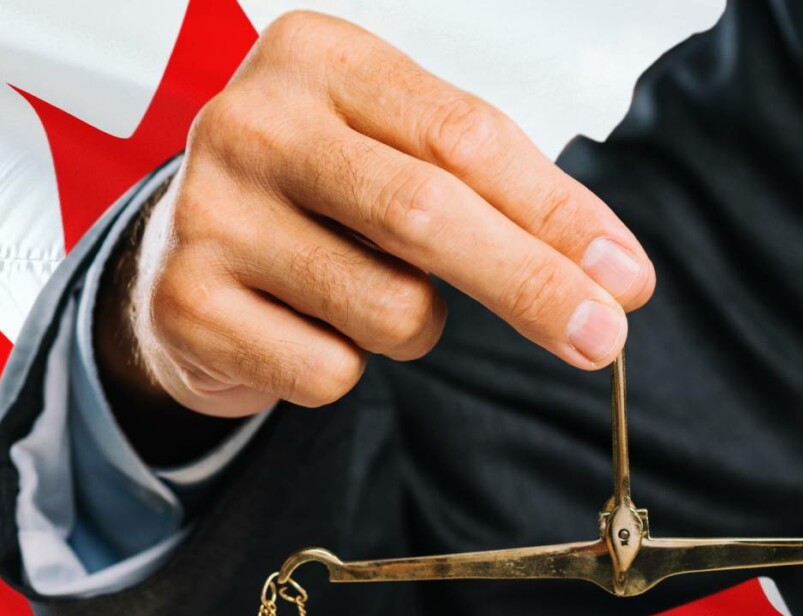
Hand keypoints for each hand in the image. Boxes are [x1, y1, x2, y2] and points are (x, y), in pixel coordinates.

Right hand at [97, 10, 655, 437]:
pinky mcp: (188, 303)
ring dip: (415, 327)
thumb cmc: (313, 196)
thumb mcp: (393, 151)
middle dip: (531, 284)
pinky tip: (304, 328)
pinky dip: (343, 368)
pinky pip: (328, 371)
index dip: (557, 213)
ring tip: (366, 295)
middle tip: (599, 338)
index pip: (465, 137)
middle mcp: (251, 122)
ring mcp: (208, 213)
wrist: (178, 259)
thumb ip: (493, 189)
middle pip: (427, 214)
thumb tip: (608, 274)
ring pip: (387, 308)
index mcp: (316, 56)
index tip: (624, 275)